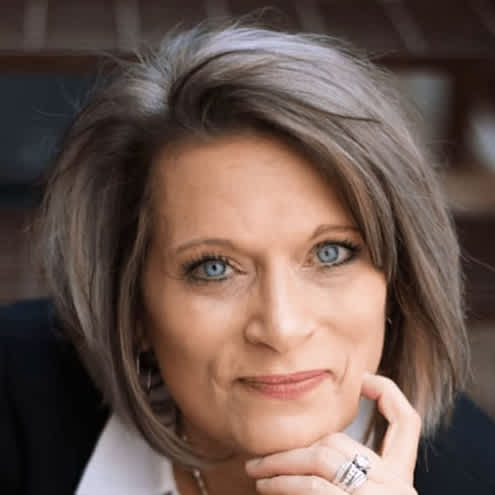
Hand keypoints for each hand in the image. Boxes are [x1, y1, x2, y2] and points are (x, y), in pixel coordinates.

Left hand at [245, 373, 420, 493]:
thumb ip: (351, 475)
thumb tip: (313, 446)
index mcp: (403, 480)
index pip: (409, 422)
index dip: (388, 393)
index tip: (361, 379)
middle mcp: (397, 487)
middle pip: (340, 441)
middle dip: (295, 444)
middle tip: (262, 454)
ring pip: (323, 457)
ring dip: (281, 461)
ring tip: (257, 470)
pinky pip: (314, 489)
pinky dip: (285, 483)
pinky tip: (267, 487)